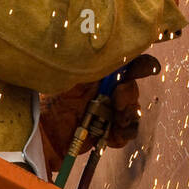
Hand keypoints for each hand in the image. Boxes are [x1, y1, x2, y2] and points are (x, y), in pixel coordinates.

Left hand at [39, 54, 160, 173]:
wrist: (39, 137)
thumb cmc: (48, 103)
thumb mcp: (69, 77)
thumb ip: (92, 64)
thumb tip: (113, 50)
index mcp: (96, 73)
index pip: (125, 64)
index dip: (140, 65)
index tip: (148, 69)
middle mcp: (103, 91)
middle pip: (131, 88)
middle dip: (129, 94)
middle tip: (118, 100)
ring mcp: (105, 112)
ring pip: (132, 111)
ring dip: (129, 115)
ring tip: (116, 121)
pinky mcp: (105, 133)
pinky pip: (126, 132)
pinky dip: (122, 134)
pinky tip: (111, 136)